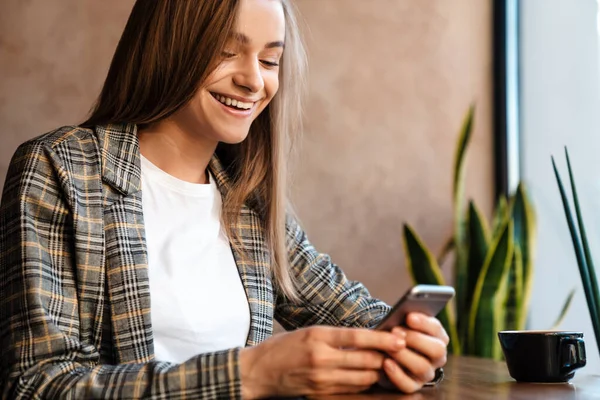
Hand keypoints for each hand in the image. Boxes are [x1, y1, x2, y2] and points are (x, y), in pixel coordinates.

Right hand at [239, 326, 406, 398]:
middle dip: (386, 356)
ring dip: (378, 372)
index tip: (398, 338)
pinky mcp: (321, 393)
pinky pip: (351, 389)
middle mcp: (321, 358)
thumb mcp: (309, 332)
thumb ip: (335, 336)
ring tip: (388, 363)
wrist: (259, 371)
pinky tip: (370, 376)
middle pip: (365, 360)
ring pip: (363, 378)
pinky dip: (364, 383)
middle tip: (400, 351)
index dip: (382, 339)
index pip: (358, 337)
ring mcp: (321, 379)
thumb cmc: (283, 347)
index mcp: (317, 337)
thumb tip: (366, 337)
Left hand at [382, 313, 448, 392]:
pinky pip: (408, 385)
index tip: (408, 316)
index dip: (424, 323)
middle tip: (396, 331)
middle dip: (416, 339)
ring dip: (404, 356)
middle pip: (437, 350)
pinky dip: (396, 374)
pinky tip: (386, 363)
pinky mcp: (413, 386)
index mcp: (438, 337)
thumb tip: (404, 313)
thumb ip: (406, 318)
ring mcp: (426, 373)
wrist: (386, 352)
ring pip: (422, 367)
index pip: (437, 329)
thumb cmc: (397, 333)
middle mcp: (437, 357)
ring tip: (388, 347)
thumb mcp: (403, 323)